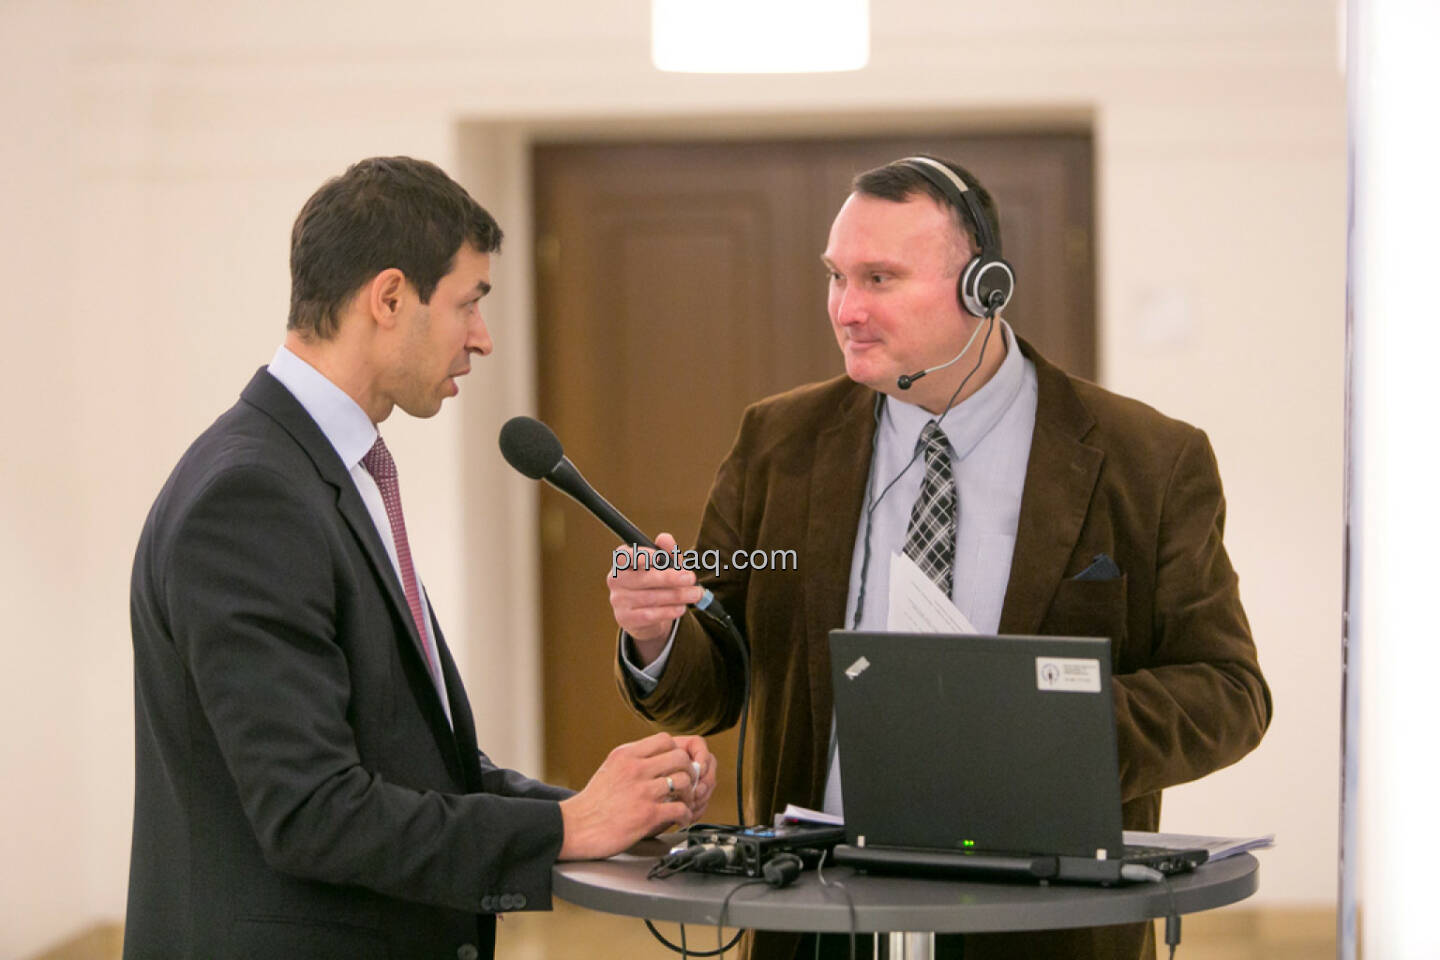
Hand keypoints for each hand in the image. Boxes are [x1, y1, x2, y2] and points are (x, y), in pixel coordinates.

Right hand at [558, 732, 708, 860]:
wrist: (575, 827)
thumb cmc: (592, 802)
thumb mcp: (610, 768)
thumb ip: (633, 760)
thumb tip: (657, 758)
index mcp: (626, 755)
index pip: (665, 739)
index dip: (677, 751)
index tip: (678, 764)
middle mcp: (635, 769)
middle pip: (679, 757)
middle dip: (689, 770)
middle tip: (688, 782)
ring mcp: (642, 791)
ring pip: (684, 781)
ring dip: (689, 793)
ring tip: (685, 802)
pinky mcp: (647, 814)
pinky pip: (680, 808)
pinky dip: (685, 814)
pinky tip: (680, 818)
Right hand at [608, 532, 704, 664]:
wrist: (648, 617)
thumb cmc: (656, 584)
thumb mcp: (664, 566)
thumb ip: (666, 552)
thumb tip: (664, 538)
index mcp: (622, 562)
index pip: (625, 556)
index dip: (642, 556)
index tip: (661, 558)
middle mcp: (615, 579)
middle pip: (642, 578)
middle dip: (670, 578)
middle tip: (690, 578)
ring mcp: (618, 600)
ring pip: (650, 597)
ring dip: (676, 596)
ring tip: (694, 594)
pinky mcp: (625, 618)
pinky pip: (649, 615)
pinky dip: (668, 611)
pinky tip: (681, 608)